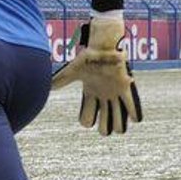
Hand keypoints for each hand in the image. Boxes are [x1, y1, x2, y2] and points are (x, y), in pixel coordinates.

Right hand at [51, 17, 142, 135]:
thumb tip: (44, 87)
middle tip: (104, 131)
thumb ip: (59, 81)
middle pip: (104, 117)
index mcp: (90, 93)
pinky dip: (133, 112)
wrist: (102, 47)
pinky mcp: (124, 87)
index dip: (86, 120)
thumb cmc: (87, 58)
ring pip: (118, 113)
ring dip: (118, 123)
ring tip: (119, 130)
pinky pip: (130, 103)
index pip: (87, 113)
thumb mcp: (71, 71)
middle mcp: (103, 95)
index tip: (85, 123)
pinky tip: (135, 120)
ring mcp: (114, 92)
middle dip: (104, 126)